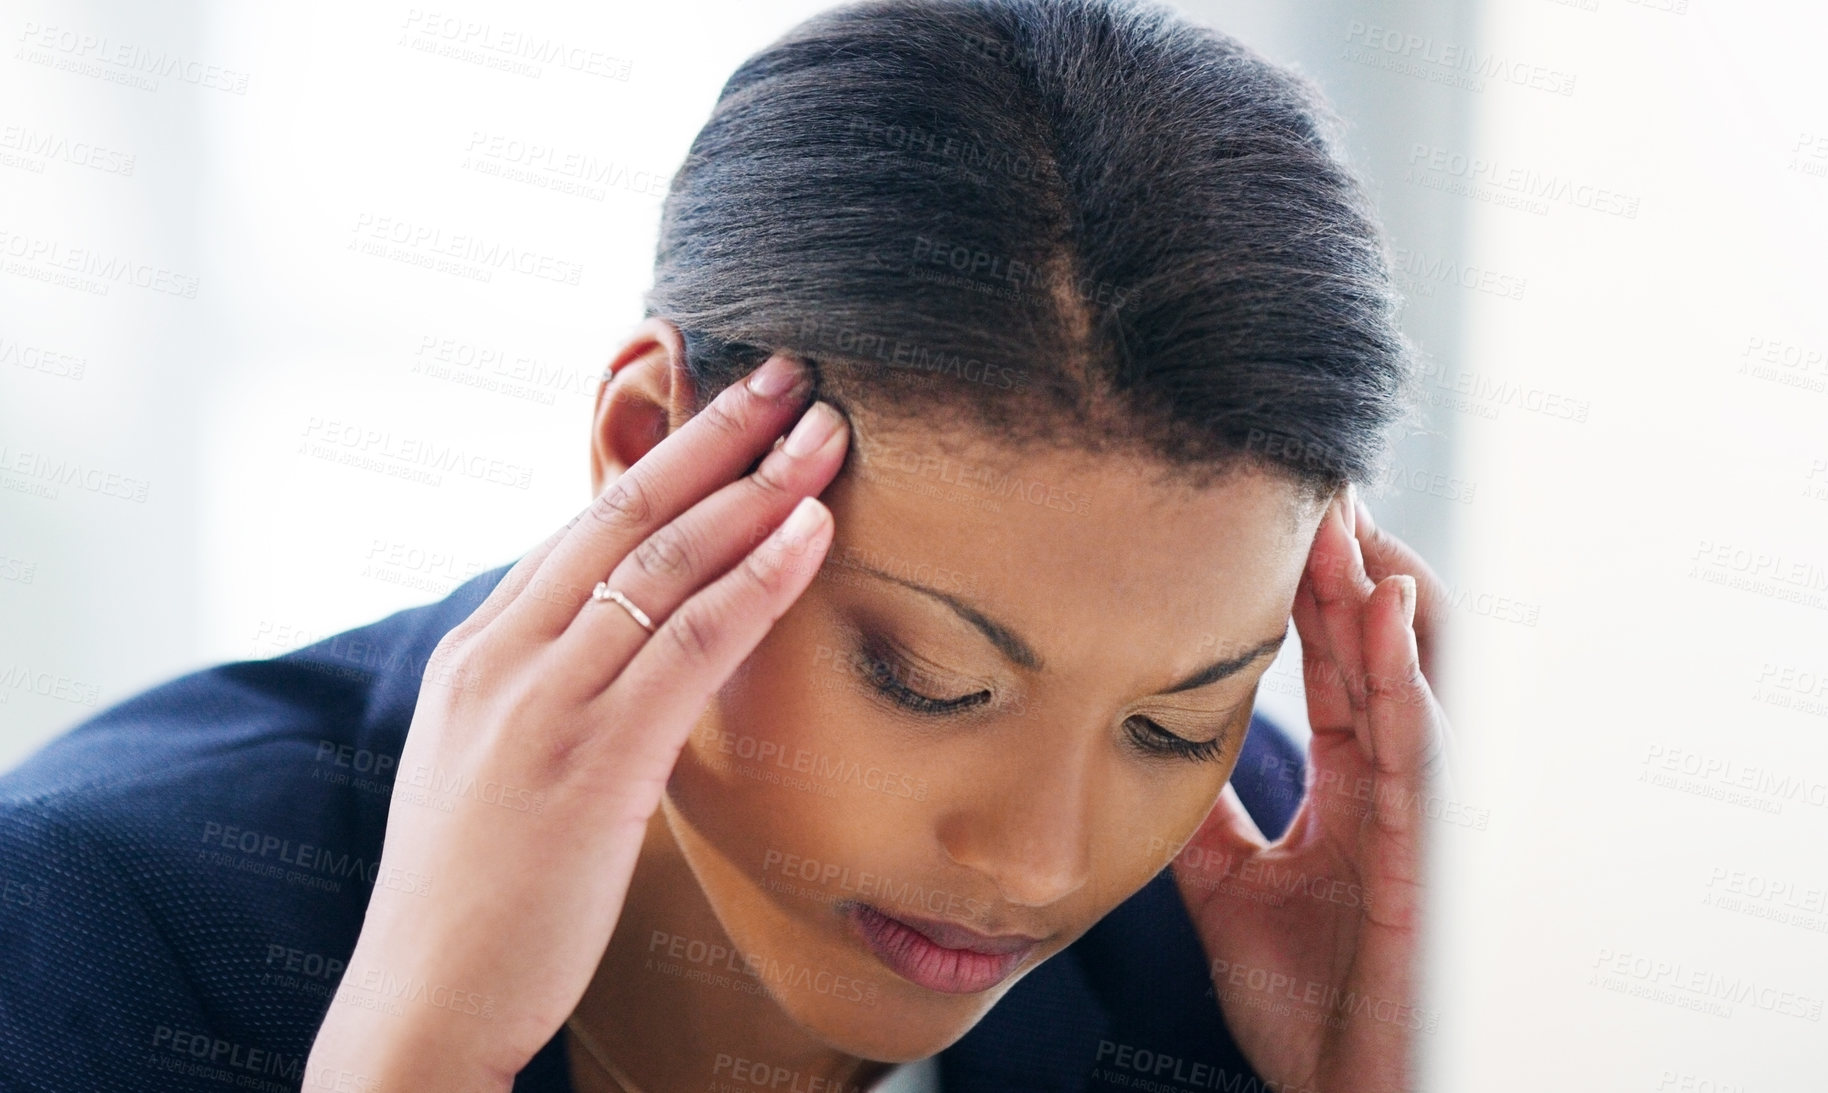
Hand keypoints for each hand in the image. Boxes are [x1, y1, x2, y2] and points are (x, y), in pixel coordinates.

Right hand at [304, 354, 850, 1090]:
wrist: (422, 1001)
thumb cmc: (476, 892)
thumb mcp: (498, 763)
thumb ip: (558, 693)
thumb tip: (636, 654)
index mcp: (482, 649)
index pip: (585, 525)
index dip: (664, 456)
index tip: (727, 405)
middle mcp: (505, 654)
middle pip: (624, 514)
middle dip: (715, 434)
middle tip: (790, 374)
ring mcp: (542, 702)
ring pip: (663, 563)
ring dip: (754, 486)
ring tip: (823, 432)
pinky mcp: (589, 761)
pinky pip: (690, 643)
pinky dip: (756, 578)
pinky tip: (809, 532)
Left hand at [1170, 488, 1451, 1092]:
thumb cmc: (1309, 1010)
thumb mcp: (1234, 894)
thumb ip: (1207, 822)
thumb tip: (1148, 755)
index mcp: (1353, 792)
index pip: (1333, 667)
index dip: (1308, 593)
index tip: (1271, 518)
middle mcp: (1395, 787)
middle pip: (1377, 649)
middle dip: (1346, 566)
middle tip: (1307, 483)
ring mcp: (1422, 811)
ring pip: (1413, 674)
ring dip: (1377, 590)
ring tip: (1339, 517)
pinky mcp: (1436, 848)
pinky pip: (1426, 741)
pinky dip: (1405, 671)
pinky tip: (1380, 608)